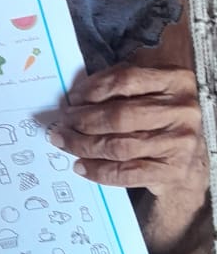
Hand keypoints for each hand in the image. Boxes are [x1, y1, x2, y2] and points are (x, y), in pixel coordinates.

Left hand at [49, 64, 208, 200]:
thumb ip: (121, 88)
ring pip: (119, 146)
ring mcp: (180, 143)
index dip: (92, 89)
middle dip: (82, 121)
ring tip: (64, 142)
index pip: (124, 80)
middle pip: (119, 115)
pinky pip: (127, 173)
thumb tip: (75, 98)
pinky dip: (98, 171)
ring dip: (84, 145)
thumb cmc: (161, 118)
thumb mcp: (150, 92)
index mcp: (176, 81)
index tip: (71, 99)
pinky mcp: (172, 171)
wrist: (191, 157)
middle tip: (61, 125)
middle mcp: (182, 110)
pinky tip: (81, 166)